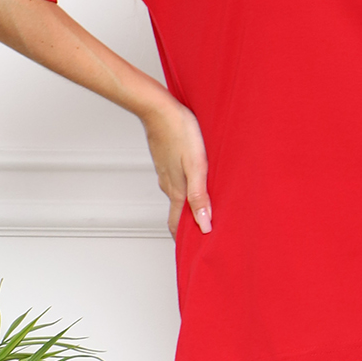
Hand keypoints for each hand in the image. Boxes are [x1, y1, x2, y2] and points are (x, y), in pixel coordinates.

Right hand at [141, 100, 211, 239]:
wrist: (157, 108)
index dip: (184, 239)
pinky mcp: (166, 160)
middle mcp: (168, 185)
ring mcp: (165, 172)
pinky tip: (193, 183)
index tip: (192, 252)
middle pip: (177, 212)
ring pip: (176, 196)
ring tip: (201, 212)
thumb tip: (204, 225)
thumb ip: (200, 196)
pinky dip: (184, 189)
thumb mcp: (196, 166)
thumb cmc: (179, 132)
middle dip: (188, 225)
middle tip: (201, 234)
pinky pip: (175, 181)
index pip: (177, 224)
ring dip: (187, 206)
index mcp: (176, 190)